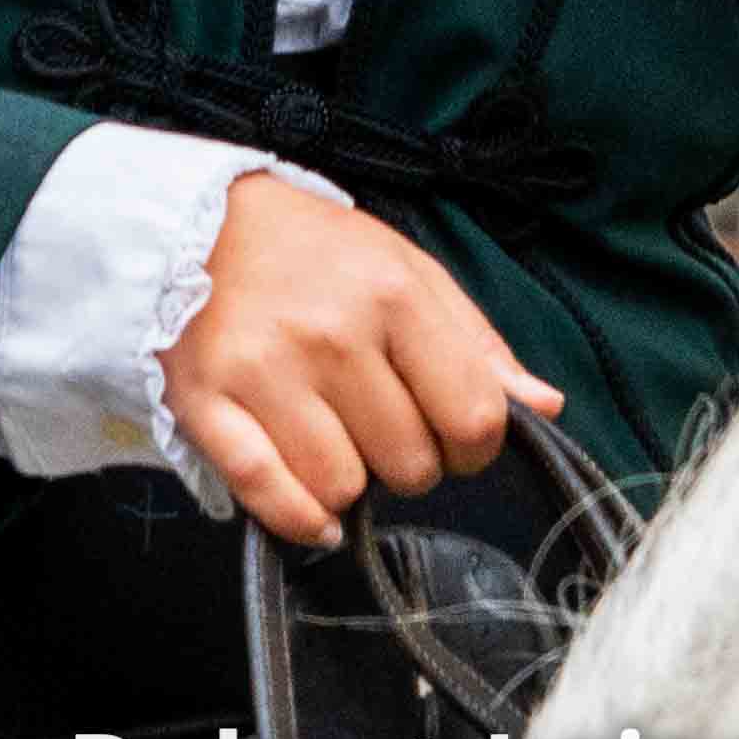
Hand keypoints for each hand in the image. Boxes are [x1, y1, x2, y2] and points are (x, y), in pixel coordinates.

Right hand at [158, 176, 560, 546]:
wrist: (194, 220)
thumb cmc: (314, 251)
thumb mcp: (406, 269)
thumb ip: (475, 342)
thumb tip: (545, 406)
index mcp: (392, 294)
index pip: (474, 418)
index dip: (474, 445)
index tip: (449, 432)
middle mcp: (330, 335)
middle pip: (410, 465)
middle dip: (405, 459)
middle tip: (374, 420)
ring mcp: (264, 372)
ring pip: (343, 489)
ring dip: (346, 480)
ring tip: (329, 435)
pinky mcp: (206, 403)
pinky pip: (269, 496)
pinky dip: (298, 518)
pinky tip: (311, 510)